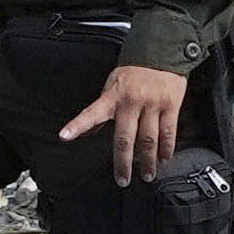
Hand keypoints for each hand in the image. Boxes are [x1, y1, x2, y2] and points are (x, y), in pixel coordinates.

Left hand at [79, 60, 192, 182]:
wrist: (161, 53)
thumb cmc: (134, 72)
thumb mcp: (112, 86)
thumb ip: (103, 110)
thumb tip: (88, 132)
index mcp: (112, 97)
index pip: (91, 113)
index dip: (77, 125)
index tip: (64, 136)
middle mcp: (131, 102)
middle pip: (125, 139)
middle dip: (123, 163)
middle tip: (123, 180)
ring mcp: (152, 104)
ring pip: (149, 140)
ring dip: (148, 161)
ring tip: (147, 175)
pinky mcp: (170, 105)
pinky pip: (168, 133)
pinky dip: (166, 150)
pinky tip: (164, 160)